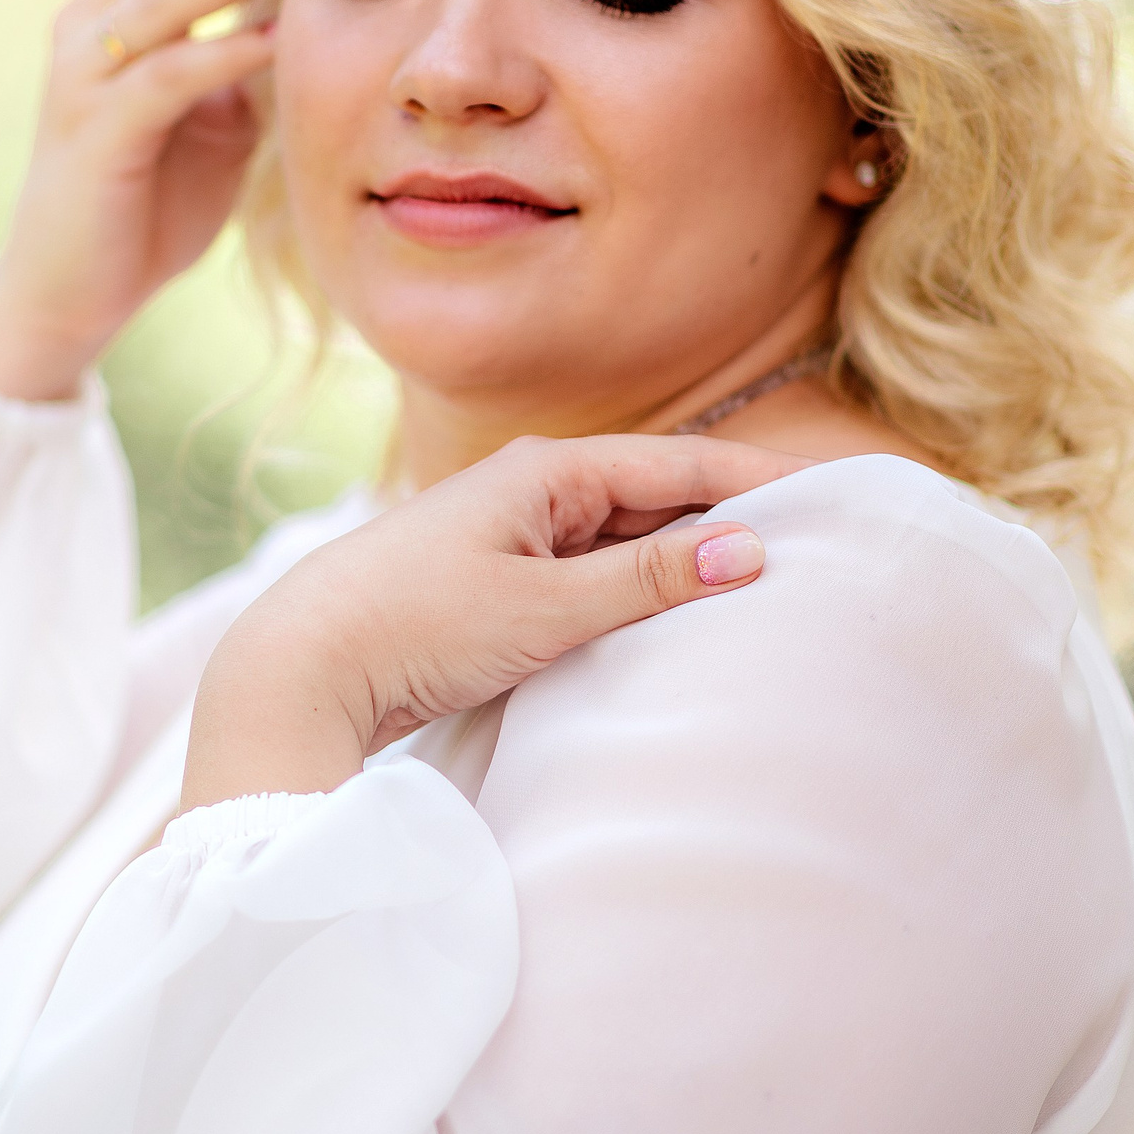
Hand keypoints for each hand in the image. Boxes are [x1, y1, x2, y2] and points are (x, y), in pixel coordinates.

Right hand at [0, 0, 289, 399]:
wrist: (68, 295)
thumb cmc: (143, 205)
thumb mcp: (213, 123)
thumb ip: (246, 67)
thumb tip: (314, 21)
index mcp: (117, 19)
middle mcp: (89, 32)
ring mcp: (85, 80)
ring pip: (157, 1)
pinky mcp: (96, 134)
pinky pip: (165, 79)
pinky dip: (217, 54)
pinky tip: (267, 38)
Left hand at [182, 434, 804, 805]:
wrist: (301, 670)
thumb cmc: (417, 626)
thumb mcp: (547, 609)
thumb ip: (649, 580)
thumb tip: (750, 550)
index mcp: (546, 472)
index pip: (679, 464)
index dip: (756, 480)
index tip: (832, 496)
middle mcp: (529, 490)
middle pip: (654, 497)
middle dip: (727, 520)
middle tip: (813, 548)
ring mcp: (509, 538)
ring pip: (621, 543)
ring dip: (681, 563)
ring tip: (759, 590)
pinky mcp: (491, 587)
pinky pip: (588, 579)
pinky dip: (635, 595)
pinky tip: (668, 625)